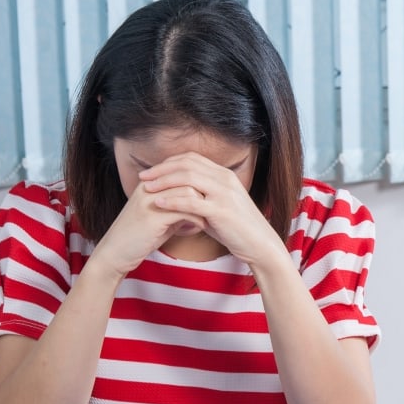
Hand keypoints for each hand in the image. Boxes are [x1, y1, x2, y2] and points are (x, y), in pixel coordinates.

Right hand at [92, 179, 209, 275]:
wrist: (115, 253)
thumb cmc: (140, 237)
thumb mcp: (160, 217)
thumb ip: (178, 206)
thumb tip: (200, 203)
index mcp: (150, 183)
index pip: (182, 169)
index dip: (200, 182)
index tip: (211, 197)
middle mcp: (149, 187)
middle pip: (188, 177)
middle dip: (205, 193)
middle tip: (215, 208)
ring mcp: (150, 200)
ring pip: (189, 192)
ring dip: (203, 207)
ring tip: (208, 219)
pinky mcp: (153, 217)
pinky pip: (185, 211)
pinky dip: (197, 220)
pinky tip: (200, 229)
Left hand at [137, 152, 282, 265]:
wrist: (260, 244)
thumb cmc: (238, 229)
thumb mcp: (220, 206)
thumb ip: (203, 196)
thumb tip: (181, 195)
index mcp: (224, 175)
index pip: (192, 159)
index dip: (169, 163)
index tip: (152, 171)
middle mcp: (225, 179)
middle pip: (187, 165)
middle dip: (161, 170)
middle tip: (143, 177)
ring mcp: (224, 193)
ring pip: (187, 178)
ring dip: (163, 182)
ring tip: (147, 188)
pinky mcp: (221, 210)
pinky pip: (191, 201)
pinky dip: (172, 201)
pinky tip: (159, 203)